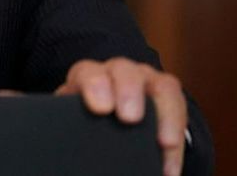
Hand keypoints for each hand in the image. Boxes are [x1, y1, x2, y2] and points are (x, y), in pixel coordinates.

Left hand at [56, 57, 186, 175]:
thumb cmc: (83, 119)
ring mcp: (147, 81)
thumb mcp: (72, 117)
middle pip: (124, 70)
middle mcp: (118, 73)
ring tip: (165, 143)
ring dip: (165, 113)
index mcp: (88, 76)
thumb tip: (57, 139)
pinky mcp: (169, 97)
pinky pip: (179, 109)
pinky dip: (178, 139)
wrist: (104, 117)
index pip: (88, 73)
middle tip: (129, 118)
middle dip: (128, 91)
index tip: (100, 108)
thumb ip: (68, 122)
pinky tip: (170, 168)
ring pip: (161, 85)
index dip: (94, 86)